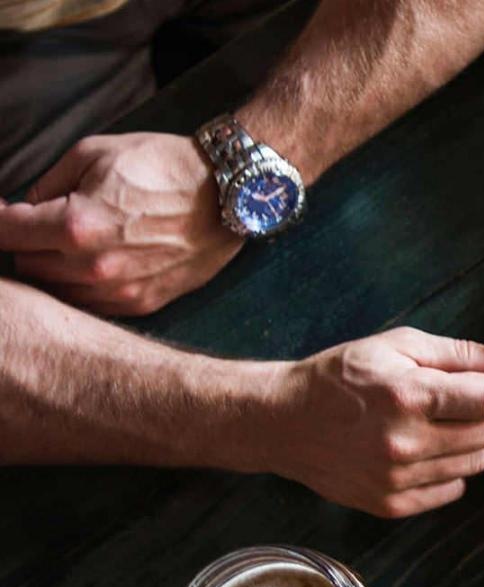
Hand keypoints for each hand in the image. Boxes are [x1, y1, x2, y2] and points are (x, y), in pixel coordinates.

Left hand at [0, 133, 239, 316]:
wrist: (230, 192)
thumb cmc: (164, 166)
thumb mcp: (95, 152)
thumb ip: (48, 183)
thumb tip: (25, 208)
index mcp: (74, 224)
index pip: (4, 233)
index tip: (3, 214)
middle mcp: (91, 266)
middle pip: (24, 266)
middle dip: (27, 244)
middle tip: (44, 225)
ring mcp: (118, 290)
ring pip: (54, 291)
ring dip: (54, 269)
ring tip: (73, 246)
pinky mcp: (141, 303)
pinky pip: (90, 305)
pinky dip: (83, 287)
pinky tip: (97, 264)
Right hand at [261, 328, 483, 517]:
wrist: (283, 421)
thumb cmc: (342, 376)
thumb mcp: (398, 346)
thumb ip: (460, 354)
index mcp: (409, 396)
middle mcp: (406, 442)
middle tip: (478, 399)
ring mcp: (398, 479)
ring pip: (476, 465)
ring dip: (474, 443)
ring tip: (444, 424)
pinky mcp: (391, 504)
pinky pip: (452, 490)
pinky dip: (451, 469)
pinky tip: (427, 450)